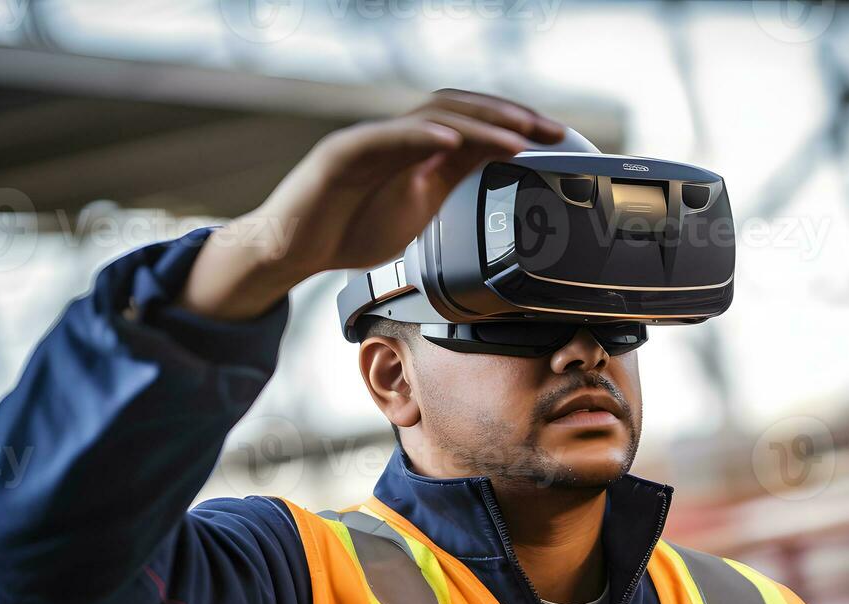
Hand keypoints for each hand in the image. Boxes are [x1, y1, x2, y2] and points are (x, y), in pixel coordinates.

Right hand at [176, 89, 565, 320]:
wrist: (292, 250)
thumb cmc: (349, 229)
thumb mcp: (418, 208)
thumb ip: (452, 182)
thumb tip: (496, 166)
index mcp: (417, 149)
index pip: (474, 123)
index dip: (516, 123)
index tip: (556, 138)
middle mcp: (396, 136)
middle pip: (459, 108)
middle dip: (508, 115)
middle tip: (549, 130)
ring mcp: (368, 141)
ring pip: (428, 116)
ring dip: (478, 123)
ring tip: (517, 136)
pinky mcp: (339, 156)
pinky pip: (383, 138)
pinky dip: (418, 135)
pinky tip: (449, 140)